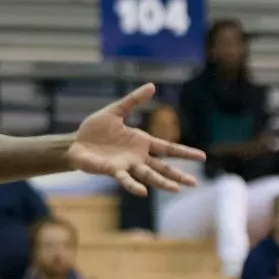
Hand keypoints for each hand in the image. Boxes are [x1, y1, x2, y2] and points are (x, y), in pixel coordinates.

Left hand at [67, 85, 202, 197]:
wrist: (76, 142)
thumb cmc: (95, 129)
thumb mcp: (115, 111)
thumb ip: (133, 100)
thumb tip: (152, 85)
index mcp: (142, 142)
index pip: (168, 148)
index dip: (185, 152)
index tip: (203, 156)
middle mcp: (138, 157)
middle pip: (163, 167)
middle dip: (178, 175)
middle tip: (195, 183)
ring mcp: (127, 165)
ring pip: (148, 176)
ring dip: (162, 183)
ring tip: (176, 189)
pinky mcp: (113, 171)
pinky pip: (125, 179)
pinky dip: (134, 186)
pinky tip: (144, 192)